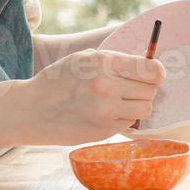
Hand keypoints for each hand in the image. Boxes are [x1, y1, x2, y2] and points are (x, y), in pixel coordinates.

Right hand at [10, 48, 165, 145]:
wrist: (33, 110)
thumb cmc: (59, 79)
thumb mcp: (85, 58)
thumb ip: (115, 60)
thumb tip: (149, 66)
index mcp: (104, 63)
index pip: (151, 69)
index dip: (157, 71)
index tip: (155, 73)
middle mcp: (107, 87)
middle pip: (151, 90)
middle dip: (145, 87)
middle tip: (132, 86)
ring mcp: (106, 112)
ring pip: (145, 109)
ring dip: (138, 104)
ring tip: (121, 99)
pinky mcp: (104, 131)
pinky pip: (129, 122)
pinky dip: (124, 117)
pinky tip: (107, 112)